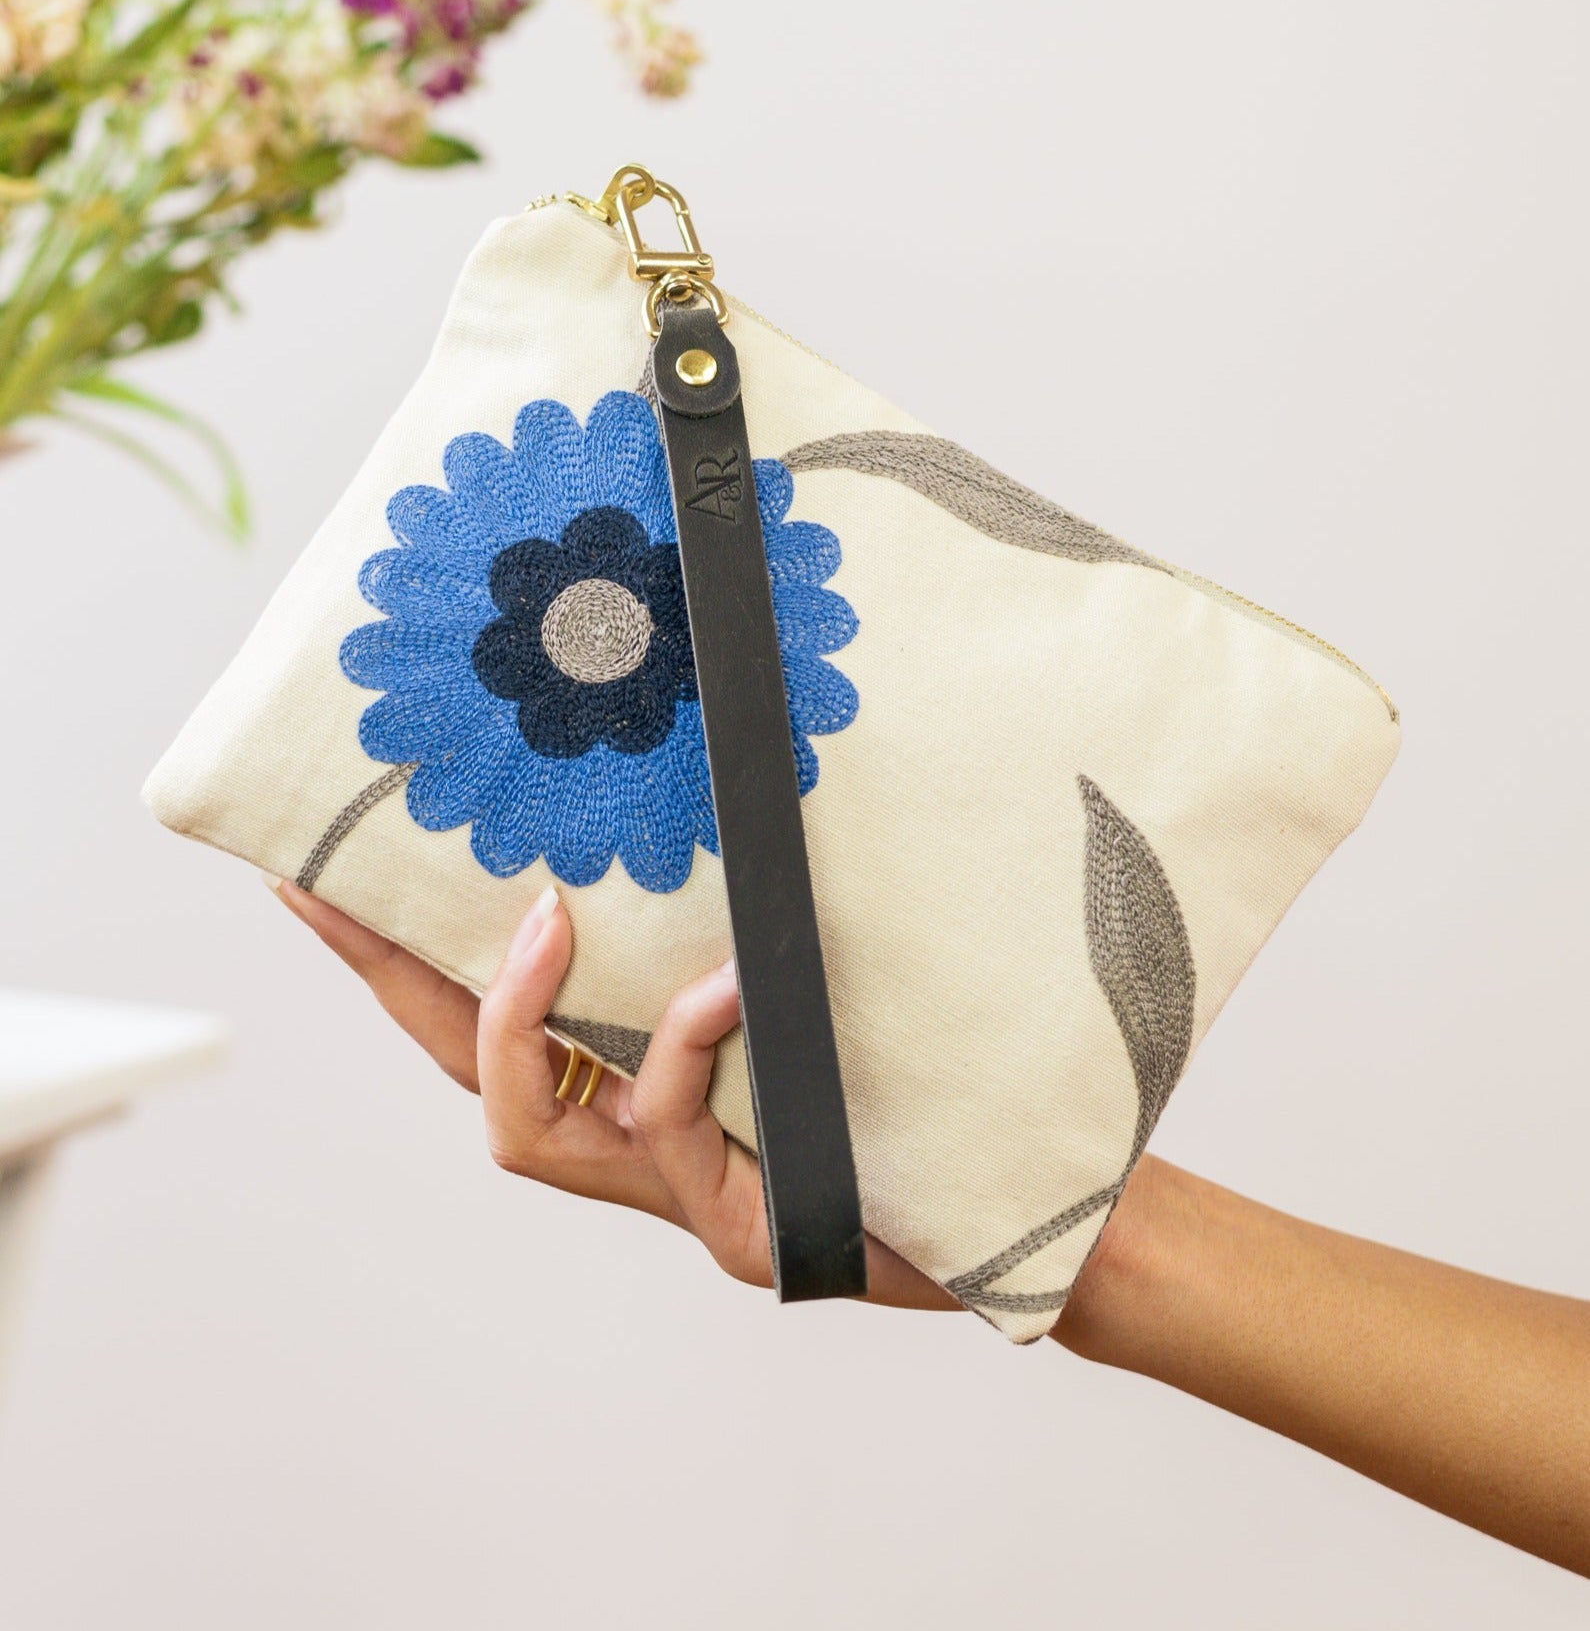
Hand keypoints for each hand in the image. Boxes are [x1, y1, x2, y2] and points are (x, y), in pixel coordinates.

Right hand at [270, 878, 952, 1310]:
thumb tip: (711, 778)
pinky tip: (721, 985)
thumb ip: (732, 919)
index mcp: (621, 1082)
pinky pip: (671, 1132)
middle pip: (458, 1073)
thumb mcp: (798, 980)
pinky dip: (680, 1049)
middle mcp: (626, 1146)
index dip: (384, 958)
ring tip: (550, 916)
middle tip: (335, 889)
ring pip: (528, 1131)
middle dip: (387, 982)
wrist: (1011, 1206)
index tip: (308, 877)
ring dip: (521, 1015)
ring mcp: (678, 1195)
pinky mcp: (746, 1230)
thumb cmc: (899, 1079)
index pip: (467, 1019)